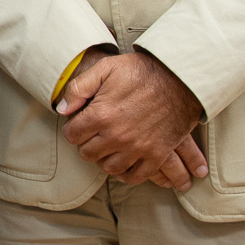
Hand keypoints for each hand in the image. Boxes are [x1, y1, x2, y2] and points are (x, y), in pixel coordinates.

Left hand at [57, 50, 207, 188]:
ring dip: (104, 159)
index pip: (72, 135)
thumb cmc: (142, 71)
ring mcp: (138, 148)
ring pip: (109, 167)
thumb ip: (79, 88)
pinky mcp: (157, 154)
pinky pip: (136, 176)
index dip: (74, 128)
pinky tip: (124, 163)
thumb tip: (62, 109)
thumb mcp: (106, 68)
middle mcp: (117, 136)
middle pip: (88, 153)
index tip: (80, 123)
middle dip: (87, 144)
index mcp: (101, 115)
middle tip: (93, 135)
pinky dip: (127, 174)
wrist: (182, 78)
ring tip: (107, 147)